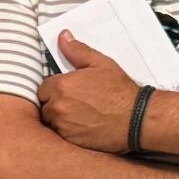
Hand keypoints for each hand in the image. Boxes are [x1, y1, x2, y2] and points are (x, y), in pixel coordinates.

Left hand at [35, 32, 145, 153]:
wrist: (136, 119)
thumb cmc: (120, 92)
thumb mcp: (101, 64)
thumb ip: (77, 51)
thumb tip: (63, 38)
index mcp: (61, 85)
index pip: (43, 88)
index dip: (54, 90)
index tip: (66, 92)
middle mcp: (58, 106)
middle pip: (45, 106)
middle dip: (55, 105)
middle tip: (74, 104)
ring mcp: (63, 126)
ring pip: (51, 122)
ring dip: (59, 120)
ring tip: (79, 116)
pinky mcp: (70, 141)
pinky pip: (60, 136)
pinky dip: (67, 133)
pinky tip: (82, 127)